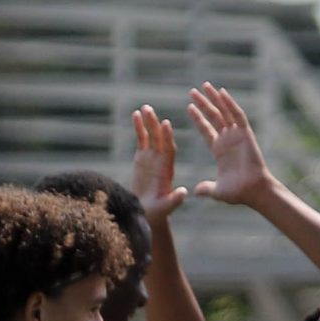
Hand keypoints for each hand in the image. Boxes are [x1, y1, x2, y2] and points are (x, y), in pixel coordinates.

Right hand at [131, 106, 187, 223]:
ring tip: (144, 108)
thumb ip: (175, 199)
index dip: (167, 137)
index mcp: (168, 169)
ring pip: (151, 135)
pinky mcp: (142, 157)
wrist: (147, 212)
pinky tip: (135, 114)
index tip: (166, 124)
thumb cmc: (157, 212)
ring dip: (148, 121)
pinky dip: (139, 127)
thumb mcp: (167, 207)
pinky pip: (141, 139)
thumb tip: (184, 193)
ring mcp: (152, 157)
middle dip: (155, 124)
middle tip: (150, 110)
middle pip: (159, 139)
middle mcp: (162, 160)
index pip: (168, 149)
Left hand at [185, 83, 272, 206]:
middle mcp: (227, 139)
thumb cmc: (238, 192)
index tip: (189, 107)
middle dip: (203, 103)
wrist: (253, 190)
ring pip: (223, 112)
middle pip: (213, 116)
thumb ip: (206, 188)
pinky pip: (237, 115)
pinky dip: (230, 103)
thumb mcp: (217, 190)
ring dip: (214, 98)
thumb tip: (195, 191)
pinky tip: (222, 92)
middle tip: (192, 91)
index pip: (206, 129)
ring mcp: (236, 135)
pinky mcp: (245, 133)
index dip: (198, 118)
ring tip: (204, 85)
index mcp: (219, 150)